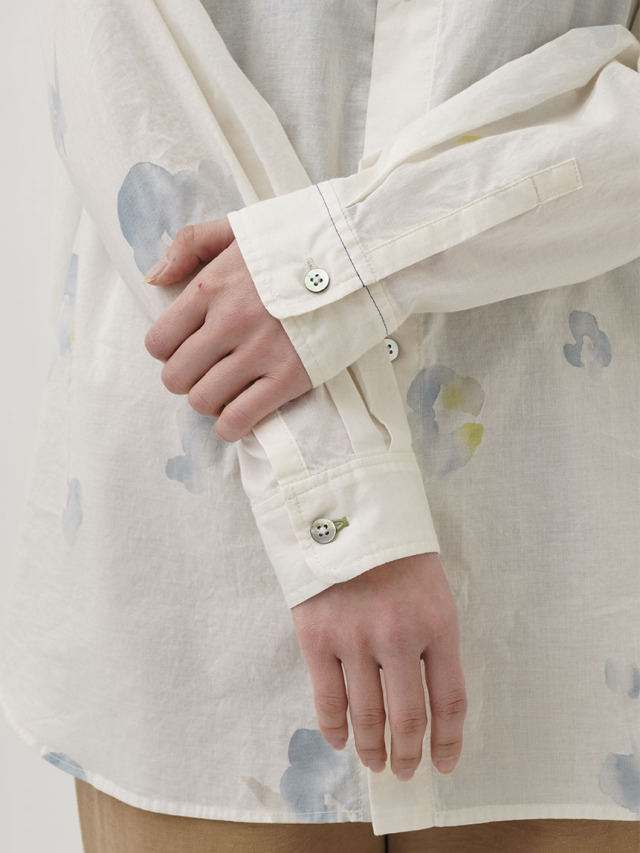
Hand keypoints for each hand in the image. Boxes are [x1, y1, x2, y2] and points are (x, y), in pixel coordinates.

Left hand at [144, 219, 311, 440]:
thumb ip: (189, 245)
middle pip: (176, 377)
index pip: (159, 341)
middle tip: (206, 370)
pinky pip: (239, 420)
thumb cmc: (296, 244)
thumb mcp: (238, 228)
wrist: (358, 260)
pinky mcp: (289, 378)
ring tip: (225, 389)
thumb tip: (152, 280)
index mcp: (211, 287)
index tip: (186, 346)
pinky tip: (238, 414)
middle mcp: (229, 322)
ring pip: (202, 401)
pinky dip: (231, 426)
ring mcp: (259, 353)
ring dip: (208, 401)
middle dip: (186, 378)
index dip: (167, 350)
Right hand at [291, 553, 466, 780]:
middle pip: (408, 717)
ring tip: (373, 762)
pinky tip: (341, 740)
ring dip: (371, 748)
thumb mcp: (431, 590)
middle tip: (404, 770)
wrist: (344, 511)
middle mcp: (399, 636)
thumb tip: (426, 698)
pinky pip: (327, 698)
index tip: (444, 764)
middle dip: (407, 754)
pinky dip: (334, 728)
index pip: (449, 700)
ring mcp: (355, 638)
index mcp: (437, 623)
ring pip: (366, 715)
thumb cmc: (395, 552)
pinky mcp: (316, 636)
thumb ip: (432, 640)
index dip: (448, 741)